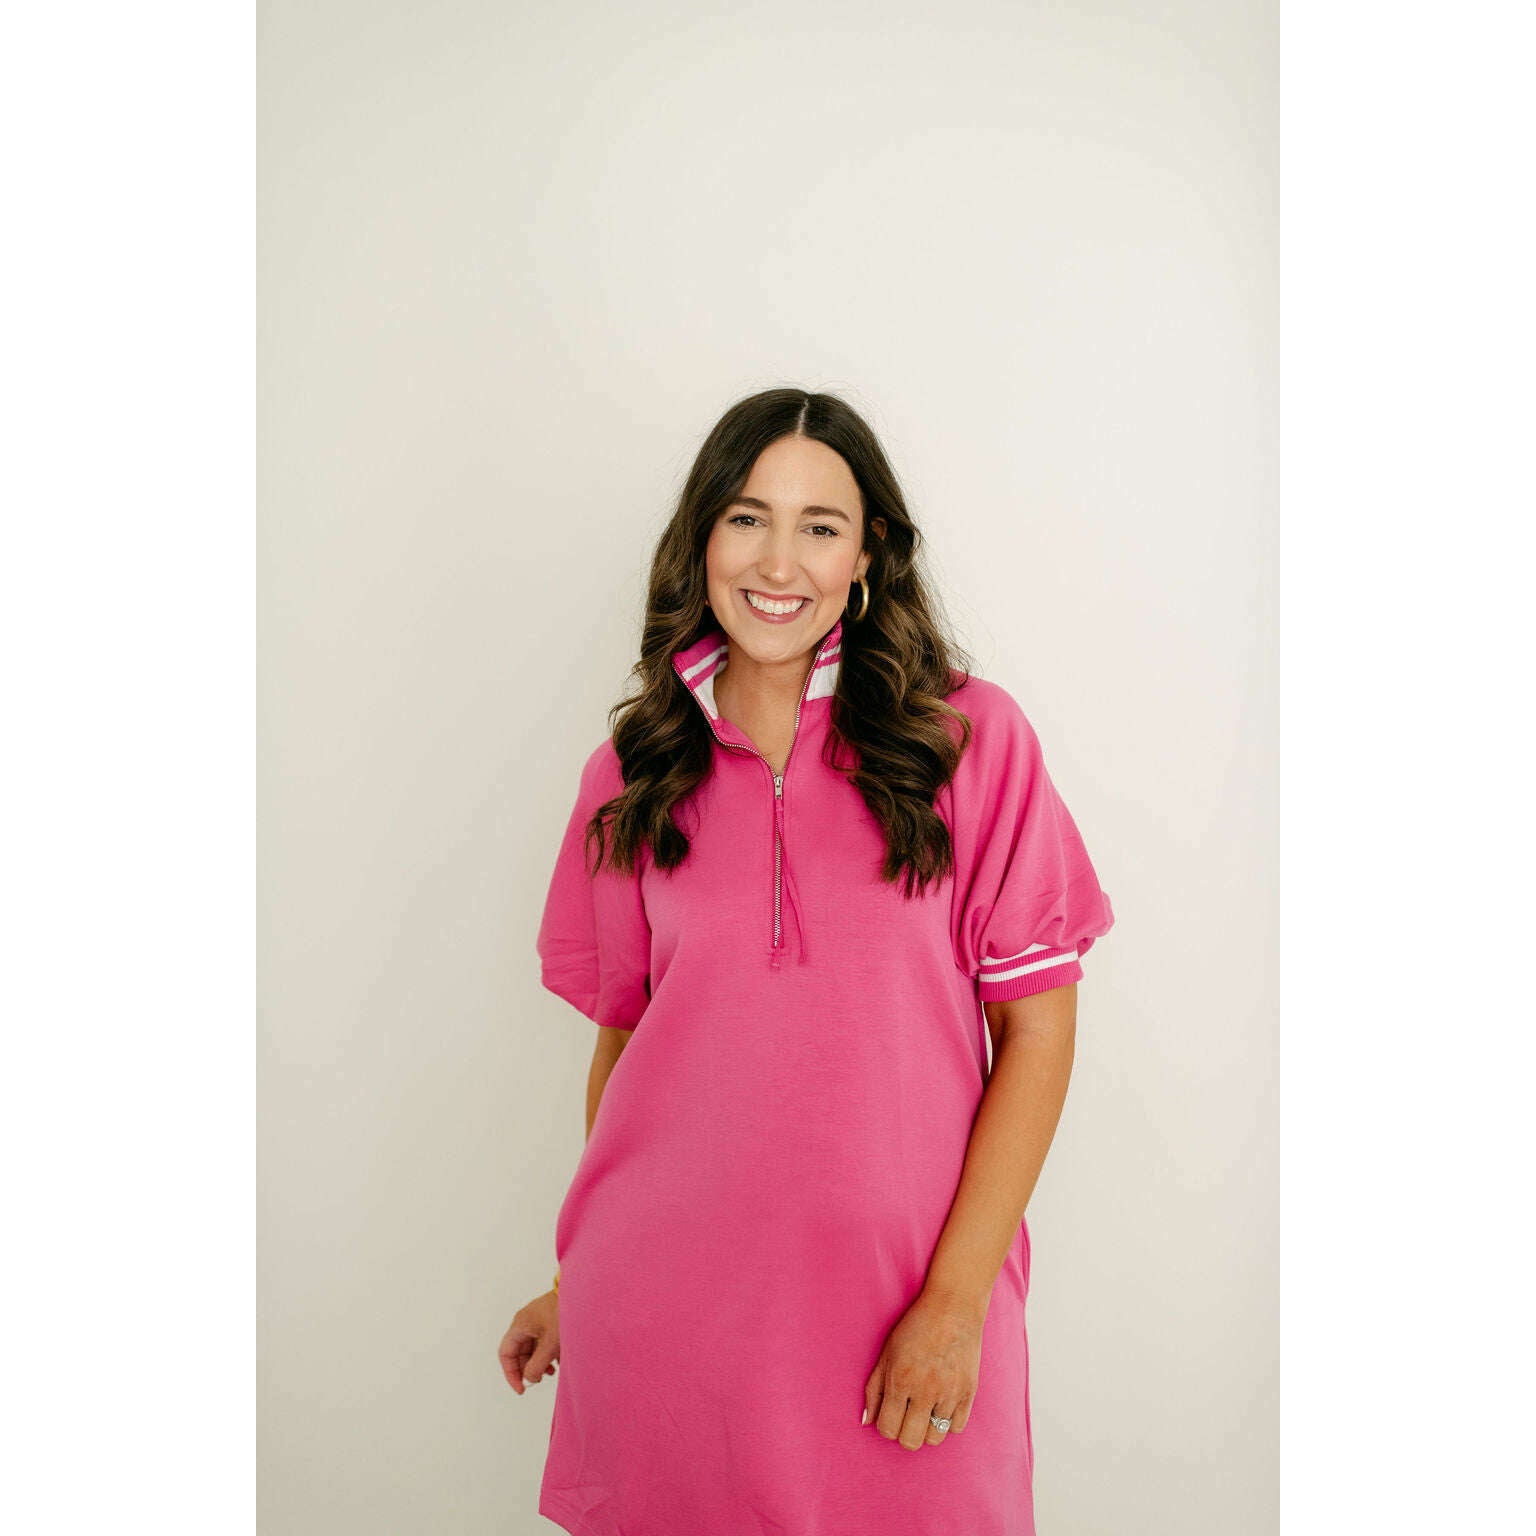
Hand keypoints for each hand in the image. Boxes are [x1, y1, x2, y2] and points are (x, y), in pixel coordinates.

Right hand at [498, 1288, 560, 1394]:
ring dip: (540, 1362)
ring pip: (533, 1347)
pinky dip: (549, 1353)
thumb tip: (529, 1379)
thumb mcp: (549, 1345)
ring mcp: (538, 1320)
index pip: (506, 1353)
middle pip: (519, 1352)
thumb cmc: (565, 1314)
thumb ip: (536, 1366)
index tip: (522, 1388)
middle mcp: (526, 1322)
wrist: (583, 1292)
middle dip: (528, 1369)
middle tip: (538, 1380)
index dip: (511, 1373)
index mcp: (520, 1325)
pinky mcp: (551, 1319)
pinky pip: (544, 1341)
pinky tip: (560, 1361)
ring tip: (552, 1371)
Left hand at [862, 1287, 985, 1448]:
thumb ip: (874, 1389)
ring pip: (935, 1438)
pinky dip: (948, 1422)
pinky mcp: (970, 1393)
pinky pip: (957, 1428)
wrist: (953, 1308)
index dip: (886, 1426)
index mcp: (900, 1380)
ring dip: (926, 1429)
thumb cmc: (915, 1327)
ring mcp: (950, 1394)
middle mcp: (925, 1391)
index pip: (888, 1428)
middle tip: (906, 1416)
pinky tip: (942, 1404)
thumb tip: (866, 1422)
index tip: (890, 1414)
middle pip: (911, 1441)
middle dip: (904, 1433)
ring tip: (925, 1410)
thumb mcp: (887, 1353)